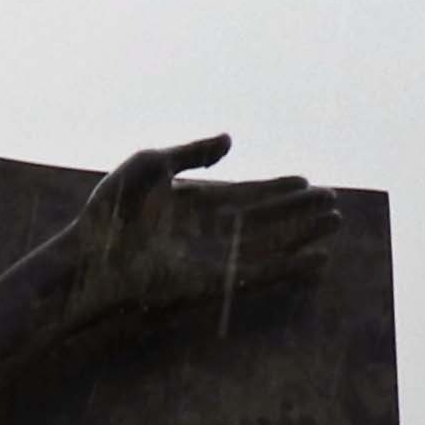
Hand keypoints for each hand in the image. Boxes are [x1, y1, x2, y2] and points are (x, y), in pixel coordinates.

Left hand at [59, 136, 337, 326]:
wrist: (89, 254)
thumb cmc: (109, 210)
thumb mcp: (150, 164)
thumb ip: (192, 152)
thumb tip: (232, 140)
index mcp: (196, 201)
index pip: (246, 194)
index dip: (276, 187)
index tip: (307, 180)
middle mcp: (209, 231)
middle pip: (266, 219)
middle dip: (300, 211)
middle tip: (334, 203)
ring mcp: (213, 257)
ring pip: (270, 245)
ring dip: (303, 236)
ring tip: (335, 225)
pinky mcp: (213, 284)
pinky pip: (260, 274)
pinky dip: (290, 267)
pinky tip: (317, 260)